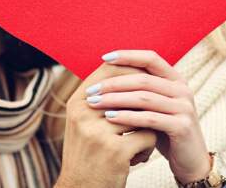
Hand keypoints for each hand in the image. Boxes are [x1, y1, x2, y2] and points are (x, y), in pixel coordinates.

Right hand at [56, 62, 156, 187]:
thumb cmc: (87, 154)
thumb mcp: (84, 122)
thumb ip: (101, 97)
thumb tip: (131, 67)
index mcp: (77, 102)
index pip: (109, 70)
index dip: (132, 71)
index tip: (146, 82)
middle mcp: (84, 113)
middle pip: (129, 90)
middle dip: (143, 102)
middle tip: (148, 114)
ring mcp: (99, 132)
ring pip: (142, 114)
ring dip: (146, 127)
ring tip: (140, 140)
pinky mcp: (115, 151)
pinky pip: (148, 136)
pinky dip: (148, 147)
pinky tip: (138, 158)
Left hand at [84, 50, 210, 183]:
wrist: (189, 161)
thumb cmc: (164, 131)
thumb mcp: (153, 106)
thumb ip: (138, 90)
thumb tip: (106, 72)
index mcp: (175, 79)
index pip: (150, 58)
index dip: (128, 55)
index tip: (104, 57)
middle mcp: (182, 89)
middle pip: (143, 79)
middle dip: (114, 83)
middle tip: (91, 90)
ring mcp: (184, 107)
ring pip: (144, 97)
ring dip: (116, 99)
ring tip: (95, 103)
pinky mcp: (182, 126)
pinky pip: (150, 118)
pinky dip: (127, 117)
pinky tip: (109, 117)